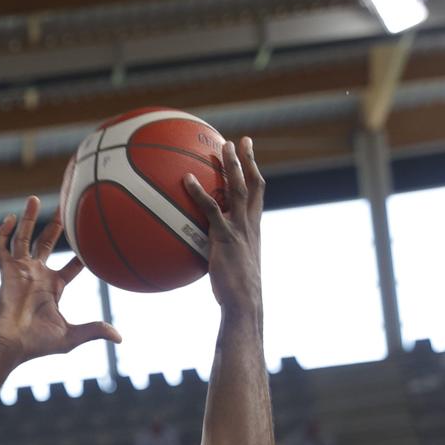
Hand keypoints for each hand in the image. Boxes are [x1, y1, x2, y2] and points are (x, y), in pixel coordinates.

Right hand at [0, 196, 120, 364]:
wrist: (10, 344)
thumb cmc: (37, 343)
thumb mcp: (70, 336)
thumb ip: (94, 331)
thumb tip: (120, 338)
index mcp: (53, 286)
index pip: (72, 265)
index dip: (83, 254)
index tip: (93, 238)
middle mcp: (37, 274)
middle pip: (48, 242)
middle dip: (56, 224)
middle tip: (65, 204)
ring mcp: (20, 270)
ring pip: (24, 238)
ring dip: (27, 219)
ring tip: (34, 198)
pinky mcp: (5, 271)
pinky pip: (1, 247)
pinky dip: (3, 233)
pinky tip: (10, 219)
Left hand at [182, 137, 263, 312]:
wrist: (244, 303)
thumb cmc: (236, 293)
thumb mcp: (231, 267)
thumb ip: (220, 252)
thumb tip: (201, 251)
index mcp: (253, 229)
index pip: (258, 194)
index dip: (255, 173)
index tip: (250, 155)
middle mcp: (250, 225)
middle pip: (253, 184)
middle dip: (247, 160)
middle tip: (240, 141)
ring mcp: (239, 229)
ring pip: (238, 189)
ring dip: (231, 166)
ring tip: (222, 146)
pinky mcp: (225, 238)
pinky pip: (211, 209)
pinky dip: (199, 193)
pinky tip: (186, 179)